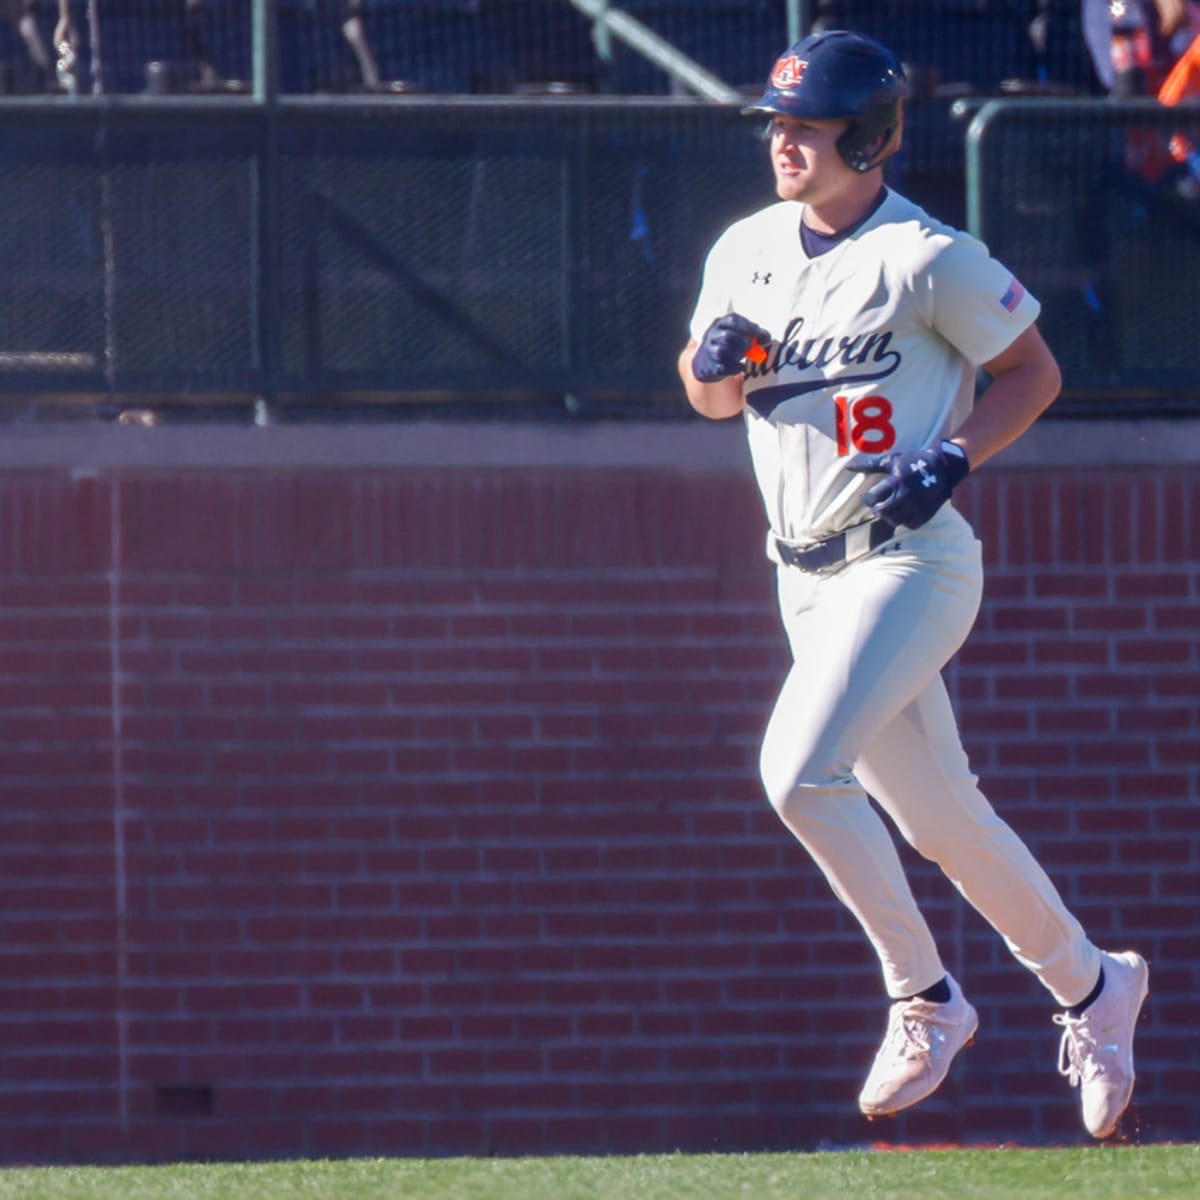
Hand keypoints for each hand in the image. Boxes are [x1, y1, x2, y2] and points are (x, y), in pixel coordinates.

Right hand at [691, 313, 771, 382]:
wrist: (706, 360)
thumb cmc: (728, 343)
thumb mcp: (739, 333)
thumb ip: (754, 334)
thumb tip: (767, 337)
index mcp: (720, 323)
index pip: (732, 320)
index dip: (747, 326)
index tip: (757, 332)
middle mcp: (712, 335)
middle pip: (727, 336)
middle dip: (742, 342)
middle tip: (750, 347)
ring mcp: (709, 351)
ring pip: (721, 352)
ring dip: (736, 355)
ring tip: (742, 356)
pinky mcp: (709, 366)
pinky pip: (722, 368)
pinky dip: (735, 368)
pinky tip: (740, 367)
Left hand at [846, 439, 969, 529]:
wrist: (943, 469)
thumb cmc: (913, 462)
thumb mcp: (892, 461)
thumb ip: (870, 466)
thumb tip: (848, 467)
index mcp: (895, 482)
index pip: (872, 498)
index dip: (868, 498)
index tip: (870, 496)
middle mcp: (905, 496)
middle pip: (881, 512)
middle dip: (877, 508)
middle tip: (879, 504)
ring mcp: (915, 507)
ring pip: (893, 521)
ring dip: (888, 516)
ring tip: (891, 508)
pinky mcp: (924, 515)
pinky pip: (907, 524)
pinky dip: (903, 520)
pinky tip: (904, 511)